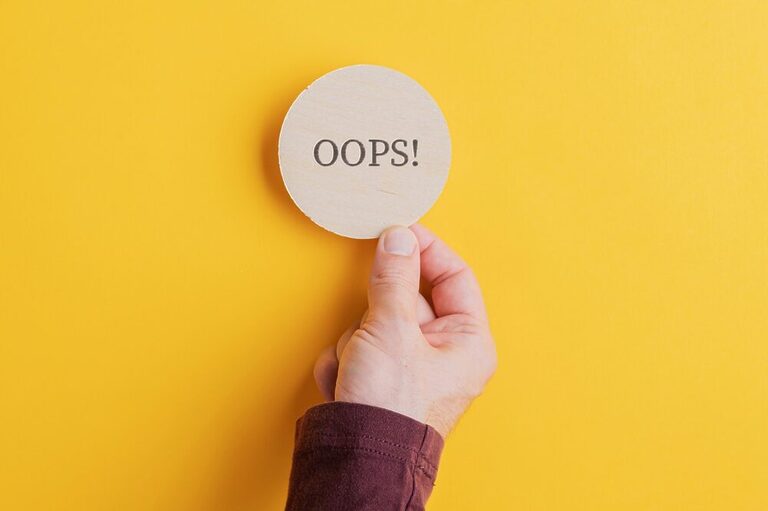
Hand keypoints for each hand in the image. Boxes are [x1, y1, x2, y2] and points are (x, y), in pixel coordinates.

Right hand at [313, 224, 496, 437]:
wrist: (357, 461)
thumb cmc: (390, 406)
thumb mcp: (391, 331)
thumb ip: (393, 278)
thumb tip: (398, 237)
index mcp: (468, 342)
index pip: (454, 276)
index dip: (426, 250)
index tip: (399, 231)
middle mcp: (445, 353)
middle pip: (407, 299)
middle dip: (376, 313)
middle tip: (369, 327)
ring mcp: (413, 367)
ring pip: (377, 321)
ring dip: (356, 340)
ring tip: (358, 368)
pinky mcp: (384, 379)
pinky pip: (361, 346)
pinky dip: (346, 360)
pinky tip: (347, 382)